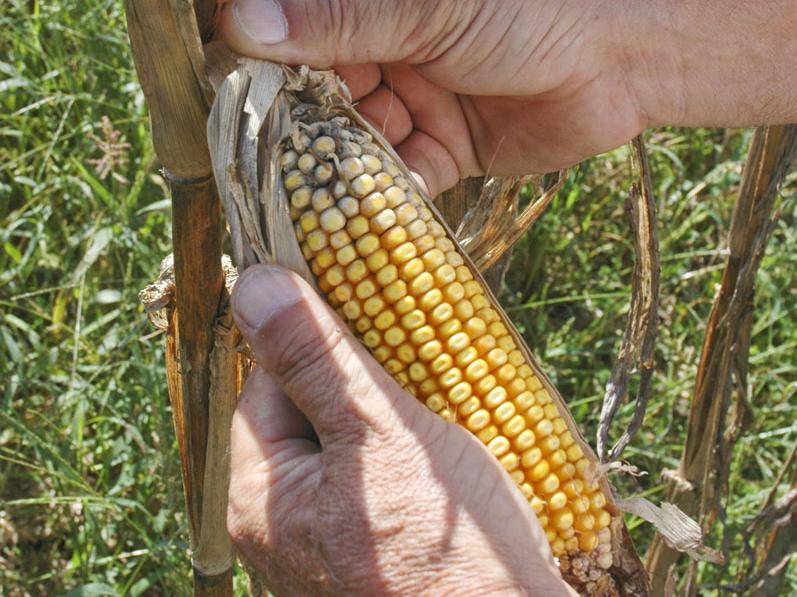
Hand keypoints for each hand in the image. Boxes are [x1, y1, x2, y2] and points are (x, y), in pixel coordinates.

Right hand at [218, 0, 796, 195]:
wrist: (622, 58)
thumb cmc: (530, 7)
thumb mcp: (430, 9)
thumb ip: (340, 19)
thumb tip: (242, 21)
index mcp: (374, 5)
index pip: (296, 29)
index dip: (259, 63)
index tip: (229, 99)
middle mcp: (385, 47)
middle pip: (316, 93)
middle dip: (297, 128)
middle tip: (267, 165)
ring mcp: (413, 98)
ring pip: (354, 140)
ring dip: (338, 168)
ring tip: (312, 197)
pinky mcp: (443, 146)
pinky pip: (400, 175)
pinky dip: (387, 195)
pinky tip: (371, 211)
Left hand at [228, 265, 575, 594]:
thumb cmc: (448, 558)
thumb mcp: (380, 440)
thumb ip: (317, 362)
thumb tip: (254, 283)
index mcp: (263, 499)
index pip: (267, 385)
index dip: (315, 340)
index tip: (366, 307)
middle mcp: (286, 527)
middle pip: (312, 415)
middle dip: (365, 377)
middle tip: (421, 355)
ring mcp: (333, 544)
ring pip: (355, 444)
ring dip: (397, 411)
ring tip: (448, 394)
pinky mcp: (378, 555)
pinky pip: (384, 480)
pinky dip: (414, 451)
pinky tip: (457, 443)